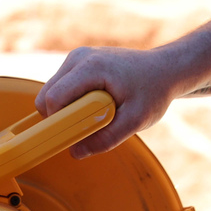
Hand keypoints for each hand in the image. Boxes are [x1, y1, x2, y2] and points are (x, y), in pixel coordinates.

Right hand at [35, 46, 181, 158]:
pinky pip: (60, 90)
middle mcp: (78, 58)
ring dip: (67, 112)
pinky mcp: (77, 64)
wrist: (165, 69)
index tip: (71, 138)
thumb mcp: (136, 120)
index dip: (57, 123)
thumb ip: (106, 139)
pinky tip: (95, 106)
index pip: (54, 98)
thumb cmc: (153, 91)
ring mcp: (76, 58)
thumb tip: (76, 153)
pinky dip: (71, 104)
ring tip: (97, 115)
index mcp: (91, 67)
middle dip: (61, 119)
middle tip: (88, 129)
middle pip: (46, 96)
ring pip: (50, 94)